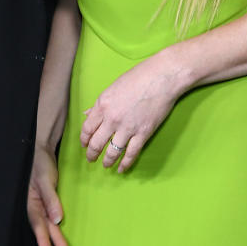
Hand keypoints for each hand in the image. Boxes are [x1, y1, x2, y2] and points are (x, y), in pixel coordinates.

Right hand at [26, 143, 69, 245]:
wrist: (42, 154)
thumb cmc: (41, 166)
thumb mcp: (45, 180)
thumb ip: (51, 199)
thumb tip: (58, 219)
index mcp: (32, 206)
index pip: (39, 227)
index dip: (43, 243)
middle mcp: (37, 212)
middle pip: (45, 237)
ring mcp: (42, 212)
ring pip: (49, 236)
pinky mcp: (49, 210)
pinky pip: (52, 229)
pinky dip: (55, 242)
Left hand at [80, 53, 181, 172]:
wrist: (162, 77)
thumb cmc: (139, 76)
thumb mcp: (114, 87)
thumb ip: (100, 103)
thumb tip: (87, 114)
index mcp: (103, 105)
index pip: (87, 128)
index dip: (84, 139)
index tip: (84, 144)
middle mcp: (112, 119)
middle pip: (96, 143)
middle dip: (91, 154)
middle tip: (91, 159)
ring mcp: (128, 128)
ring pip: (112, 152)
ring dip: (107, 161)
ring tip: (105, 165)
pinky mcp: (143, 133)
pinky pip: (131, 154)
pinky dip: (125, 164)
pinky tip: (121, 169)